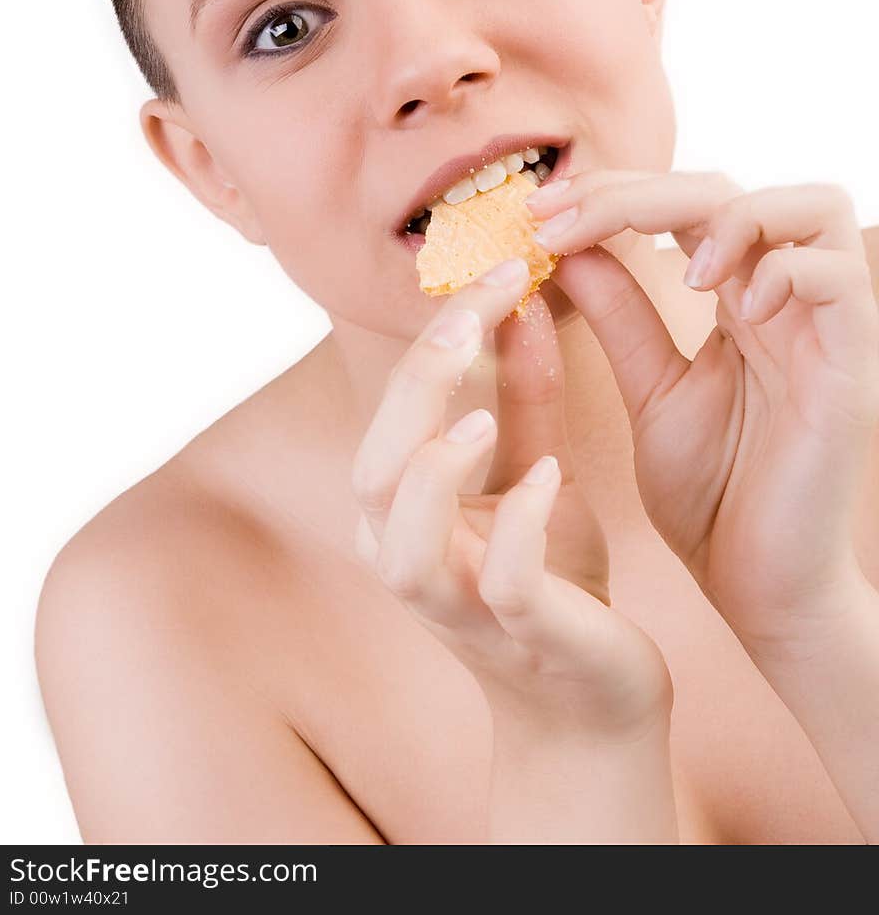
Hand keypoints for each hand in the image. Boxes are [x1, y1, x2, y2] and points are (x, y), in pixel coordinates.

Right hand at [350, 257, 671, 736]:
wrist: (593, 705)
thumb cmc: (555, 581)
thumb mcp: (539, 473)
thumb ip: (526, 400)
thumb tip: (521, 303)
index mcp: (407, 510)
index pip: (403, 408)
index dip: (442, 333)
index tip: (500, 265)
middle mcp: (409, 558)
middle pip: (377, 466)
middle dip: (420, 383)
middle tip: (475, 309)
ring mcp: (457, 605)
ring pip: (403, 542)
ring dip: (435, 469)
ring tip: (482, 413)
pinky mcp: (520, 636)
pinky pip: (498, 583)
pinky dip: (515, 526)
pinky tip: (547, 477)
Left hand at [526, 170, 878, 652]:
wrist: (759, 590)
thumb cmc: (715, 497)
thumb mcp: (650, 389)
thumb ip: (620, 315)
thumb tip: (567, 245)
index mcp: (739, 300)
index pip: (688, 200)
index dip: (614, 191)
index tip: (541, 215)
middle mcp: (785, 301)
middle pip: (732, 187)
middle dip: (639, 191)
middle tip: (565, 223)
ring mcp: (824, 330)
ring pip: (812, 205)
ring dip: (730, 218)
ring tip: (679, 272)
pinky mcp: (850, 370)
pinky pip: (840, 277)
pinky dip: (782, 273)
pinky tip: (732, 310)